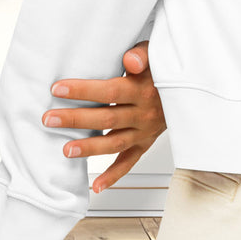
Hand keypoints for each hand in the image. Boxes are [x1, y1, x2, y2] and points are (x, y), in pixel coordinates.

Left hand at [43, 40, 166, 192]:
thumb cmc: (164, 68)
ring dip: (90, 148)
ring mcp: (145, 131)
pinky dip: (114, 175)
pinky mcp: (146, 143)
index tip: (58, 89)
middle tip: (50, 119)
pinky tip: (96, 185)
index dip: (83, 90)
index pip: (110, 90)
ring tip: (66, 150)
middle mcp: (145, 113)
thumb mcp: (156, 53)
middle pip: (107, 118)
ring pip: (115, 143)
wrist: (190, 87)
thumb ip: (142, 54)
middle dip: (76, 119)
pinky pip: (130, 161)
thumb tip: (129, 60)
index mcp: (144, 89)